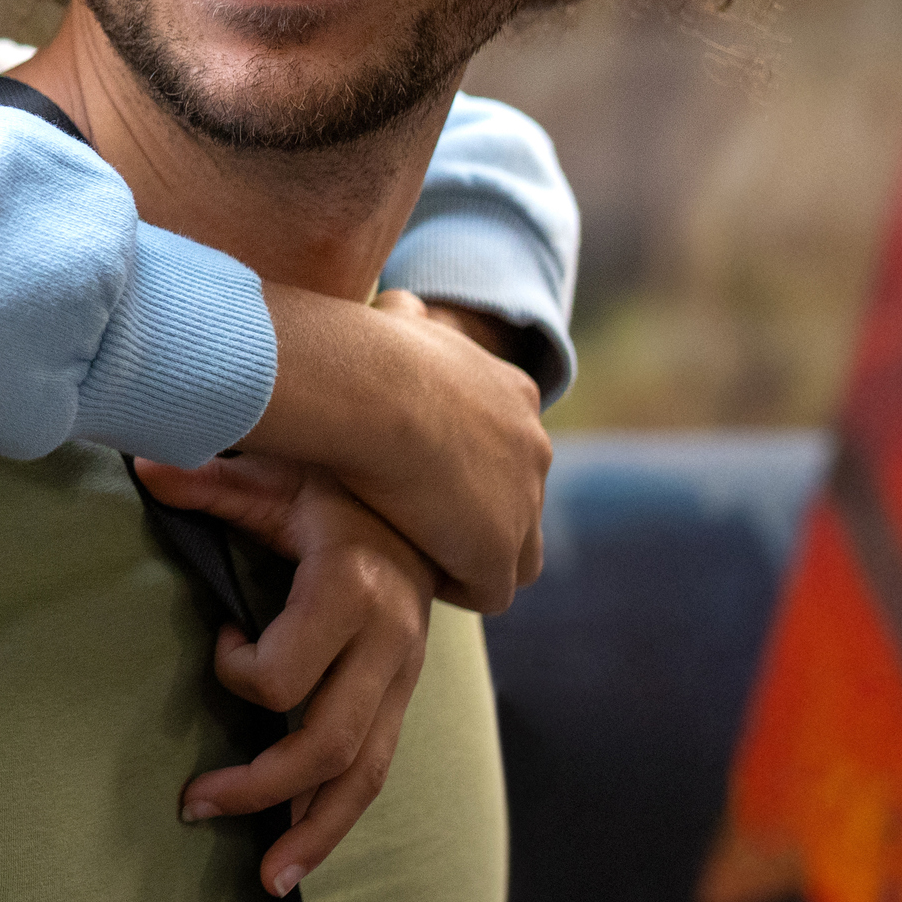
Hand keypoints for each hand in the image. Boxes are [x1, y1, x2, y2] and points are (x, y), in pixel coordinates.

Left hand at [161, 458, 433, 895]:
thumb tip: (143, 464)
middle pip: (330, 743)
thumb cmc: (337, 483)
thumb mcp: (277, 475)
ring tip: (270, 881)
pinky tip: (304, 852)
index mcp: (352, 585)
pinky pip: (377, 768)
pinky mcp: (405, 694)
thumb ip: (211, 480)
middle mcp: (389, 640)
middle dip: (262, 788)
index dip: (239, 670)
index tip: (218, 640)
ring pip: (366, 773)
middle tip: (194, 808)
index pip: (288, 671)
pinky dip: (340, 817)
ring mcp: (404, 674)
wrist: (430, 492)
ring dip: (316, 834)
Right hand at [220, 285, 547, 610]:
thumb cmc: (369, 352)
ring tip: (411, 551)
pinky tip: (406, 568)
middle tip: (412, 516)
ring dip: (468, 556)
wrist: (375, 389)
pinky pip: (488, 592)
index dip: (462, 465)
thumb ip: (408, 323)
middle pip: (517, 501)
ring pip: (514, 553)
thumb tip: (397, 309)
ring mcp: (523, 504)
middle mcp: (532, 447)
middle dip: (473, 514)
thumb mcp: (400, 321)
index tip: (413, 470)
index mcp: (514, 394)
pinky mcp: (498, 553)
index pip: (506, 446)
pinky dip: (452, 586)